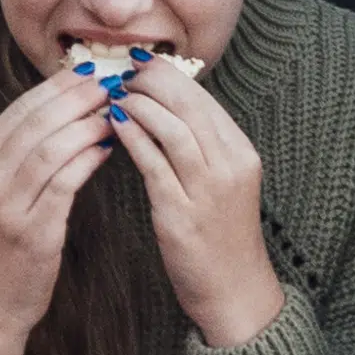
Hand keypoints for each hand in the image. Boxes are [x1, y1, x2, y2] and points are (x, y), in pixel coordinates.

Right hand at [0, 69, 126, 354]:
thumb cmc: (6, 246)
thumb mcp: (2, 194)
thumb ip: (24, 156)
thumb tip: (66, 112)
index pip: (18, 111)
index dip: (54, 88)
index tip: (88, 72)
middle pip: (33, 123)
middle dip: (74, 98)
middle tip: (109, 82)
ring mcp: (5, 205)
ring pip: (48, 148)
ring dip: (85, 124)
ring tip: (114, 110)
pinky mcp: (31, 230)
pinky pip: (62, 183)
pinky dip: (87, 160)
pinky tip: (108, 148)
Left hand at [107, 62, 287, 352]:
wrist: (235, 290)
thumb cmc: (221, 234)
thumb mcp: (222, 181)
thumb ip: (200, 145)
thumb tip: (162, 107)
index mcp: (241, 151)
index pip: (202, 97)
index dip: (167, 74)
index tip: (138, 64)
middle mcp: (230, 164)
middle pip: (188, 104)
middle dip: (151, 80)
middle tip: (120, 71)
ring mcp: (208, 189)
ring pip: (173, 127)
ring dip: (139, 104)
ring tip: (113, 94)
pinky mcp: (182, 213)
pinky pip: (154, 163)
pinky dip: (133, 137)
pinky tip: (113, 124)